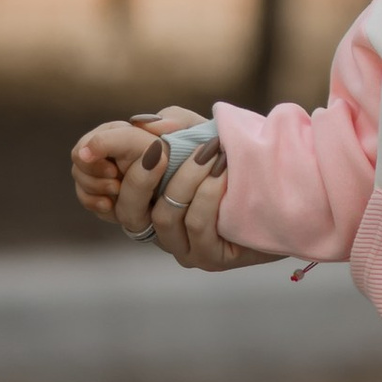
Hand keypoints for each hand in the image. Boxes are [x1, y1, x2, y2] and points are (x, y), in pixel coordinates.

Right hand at [72, 109, 273, 271]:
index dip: (94, 170)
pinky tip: (225, 173)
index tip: (93, 145)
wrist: (287, 187)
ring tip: (210, 152)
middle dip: (138, 176)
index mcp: (145, 197)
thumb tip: (138, 123)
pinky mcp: (210, 258)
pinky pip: (197, 227)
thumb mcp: (198, 132)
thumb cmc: (235, 156)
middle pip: (125, 210)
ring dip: (185, 180)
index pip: (105, 190)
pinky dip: (208, 195)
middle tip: (158, 148)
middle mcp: (156, 226)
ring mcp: (182, 246)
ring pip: (163, 217)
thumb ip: (169, 125)